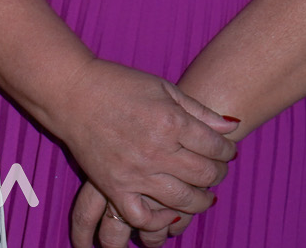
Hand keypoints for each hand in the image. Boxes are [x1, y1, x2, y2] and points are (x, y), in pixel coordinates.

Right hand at [51, 59, 236, 241]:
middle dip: (218, 174)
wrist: (73, 92)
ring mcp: (135, 172)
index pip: (216, 147)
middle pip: (205, 175)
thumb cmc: (119, 84)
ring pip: (182, 200)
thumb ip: (199, 110)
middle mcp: (157, 150)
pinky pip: (142, 217)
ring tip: (203, 197)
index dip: (227, 151)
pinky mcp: (114, 187)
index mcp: (172, 121)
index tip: (226, 151)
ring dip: (200, 201)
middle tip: (217, 171)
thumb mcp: (164, 88)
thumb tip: (232, 127)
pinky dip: (159, 222)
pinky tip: (169, 213)